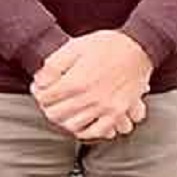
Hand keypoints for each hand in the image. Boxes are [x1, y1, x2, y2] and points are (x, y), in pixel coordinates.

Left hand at [31, 31, 152, 141]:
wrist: (138, 48)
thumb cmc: (107, 44)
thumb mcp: (74, 46)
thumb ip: (54, 65)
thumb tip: (40, 81)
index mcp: (76, 81)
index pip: (45, 98)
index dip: (38, 92)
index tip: (40, 88)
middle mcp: (89, 98)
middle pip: (56, 114)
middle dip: (47, 107)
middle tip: (48, 100)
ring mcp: (105, 108)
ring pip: (73, 126)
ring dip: (63, 119)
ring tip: (62, 110)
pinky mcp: (118, 113)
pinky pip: (99, 132)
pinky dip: (86, 131)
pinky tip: (81, 123)